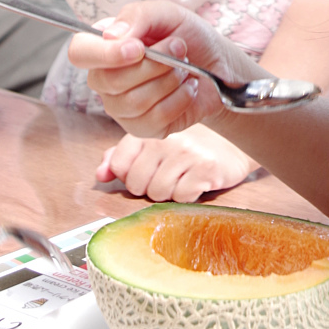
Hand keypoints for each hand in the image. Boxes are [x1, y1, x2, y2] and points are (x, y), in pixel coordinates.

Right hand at [68, 1, 261, 137]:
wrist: (217, 64)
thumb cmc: (188, 35)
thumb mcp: (167, 13)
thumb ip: (138, 16)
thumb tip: (111, 36)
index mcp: (104, 45)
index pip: (80, 52)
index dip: (104, 54)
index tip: (138, 49)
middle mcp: (105, 78)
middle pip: (110, 81)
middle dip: (154, 64)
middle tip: (180, 48)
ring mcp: (120, 107)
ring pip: (133, 101)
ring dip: (169, 80)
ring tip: (184, 68)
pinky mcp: (141, 128)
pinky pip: (154, 119)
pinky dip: (179, 99)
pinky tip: (188, 87)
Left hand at [96, 124, 256, 200]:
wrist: (229, 144)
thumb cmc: (185, 147)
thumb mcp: (151, 147)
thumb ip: (121, 157)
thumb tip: (100, 174)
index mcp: (147, 131)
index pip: (119, 165)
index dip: (128, 176)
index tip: (143, 172)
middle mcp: (165, 139)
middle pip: (136, 184)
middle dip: (148, 188)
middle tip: (164, 177)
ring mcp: (186, 152)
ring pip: (158, 193)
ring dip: (168, 193)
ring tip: (180, 178)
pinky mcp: (205, 167)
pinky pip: (182, 197)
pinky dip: (187, 196)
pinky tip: (194, 182)